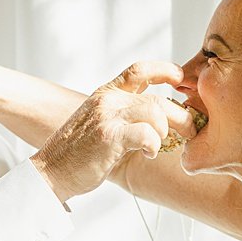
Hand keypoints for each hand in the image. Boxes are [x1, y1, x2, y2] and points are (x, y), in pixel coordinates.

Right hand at [31, 62, 199, 202]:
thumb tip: (157, 118)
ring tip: (158, 146)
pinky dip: (154, 145)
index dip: (165, 70)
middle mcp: (107, 100)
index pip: (140, 70)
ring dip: (166, 133)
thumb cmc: (78, 152)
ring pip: (156, 113)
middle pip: (158, 98)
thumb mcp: (100, 122)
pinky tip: (149, 153)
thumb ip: (124, 114)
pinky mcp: (109, 136)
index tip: (180, 78)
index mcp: (106, 94)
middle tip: (190, 129)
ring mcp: (107, 117)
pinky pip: (146, 134)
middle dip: (181, 115)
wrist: (51, 171)